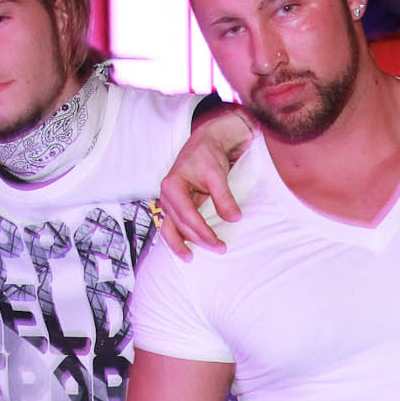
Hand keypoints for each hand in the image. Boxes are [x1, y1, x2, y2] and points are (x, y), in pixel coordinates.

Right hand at [158, 108, 254, 257]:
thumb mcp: (217, 174)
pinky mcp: (175, 202)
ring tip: (190, 258)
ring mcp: (169, 199)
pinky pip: (173, 223)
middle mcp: (166, 194)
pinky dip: (178, 236)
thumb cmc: (209, 155)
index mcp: (172, 186)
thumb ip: (223, 197)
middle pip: (179, 224)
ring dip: (180, 243)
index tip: (219, 243)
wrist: (206, 142)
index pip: (187, 216)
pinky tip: (185, 247)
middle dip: (197, 240)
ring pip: (170, 227)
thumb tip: (233, 219)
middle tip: (220, 249)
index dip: (202, 232)